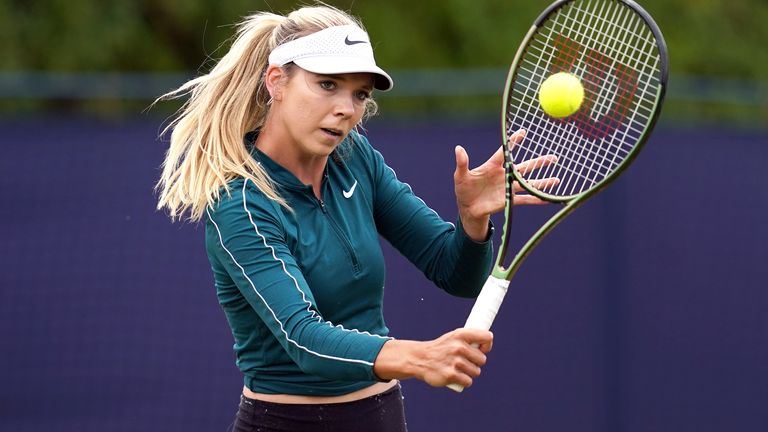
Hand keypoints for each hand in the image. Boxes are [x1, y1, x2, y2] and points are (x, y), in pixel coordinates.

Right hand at [373, 329, 492, 388]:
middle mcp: (459, 347)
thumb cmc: (441, 348)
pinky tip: (456, 377)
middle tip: (464, 362)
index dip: (487, 345)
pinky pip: (468, 381)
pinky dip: (464, 382)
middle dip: (475, 363)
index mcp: (461, 334)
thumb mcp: (453, 337)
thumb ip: (470, 339)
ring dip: (469, 373)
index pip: (487, 337)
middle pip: (482, 360)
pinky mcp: (451, 375)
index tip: (482, 349)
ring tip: (458, 369)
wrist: (419, 359)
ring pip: (476, 372)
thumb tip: (488, 345)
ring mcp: (455, 362)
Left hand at [454, 129, 558, 239]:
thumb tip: (458, 148)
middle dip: (539, 162)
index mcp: (493, 166)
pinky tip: (548, 200)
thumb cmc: (464, 189)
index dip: (513, 142)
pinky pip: (525, 200)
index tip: (523, 132)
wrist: (468, 208)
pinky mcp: (509, 200)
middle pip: (524, 167)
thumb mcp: (461, 175)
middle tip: (554, 157)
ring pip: (529, 184)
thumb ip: (462, 162)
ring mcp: (508, 188)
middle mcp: (504, 175)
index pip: (505, 152)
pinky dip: (536, 200)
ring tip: (557, 180)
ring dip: (543, 182)